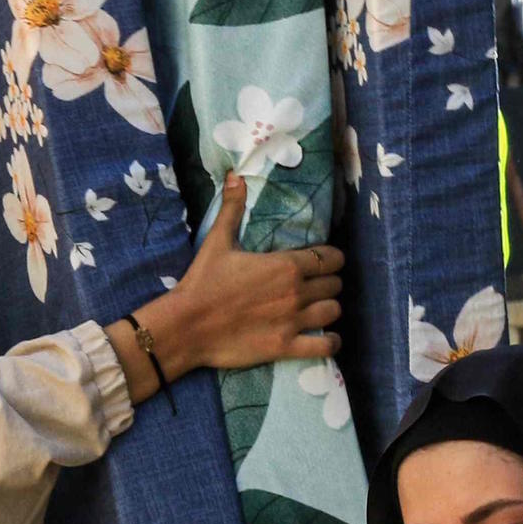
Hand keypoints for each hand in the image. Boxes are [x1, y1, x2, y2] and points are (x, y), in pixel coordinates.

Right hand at [126, 173, 341, 383]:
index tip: (321, 262)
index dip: (330, 259)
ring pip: (334, 312)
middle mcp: (297, 292)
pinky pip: (326, 347)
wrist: (187, 325)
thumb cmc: (203, 281)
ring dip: (328, 309)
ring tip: (317, 309)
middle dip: (328, 283)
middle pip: (335, 285)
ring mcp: (294, 321)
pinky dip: (330, 342)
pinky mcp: (287, 347)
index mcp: (286, 265)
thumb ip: (232, 209)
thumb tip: (235, 176)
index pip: (331, 258)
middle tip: (315, 286)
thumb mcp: (217, 241)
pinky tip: (323, 338)